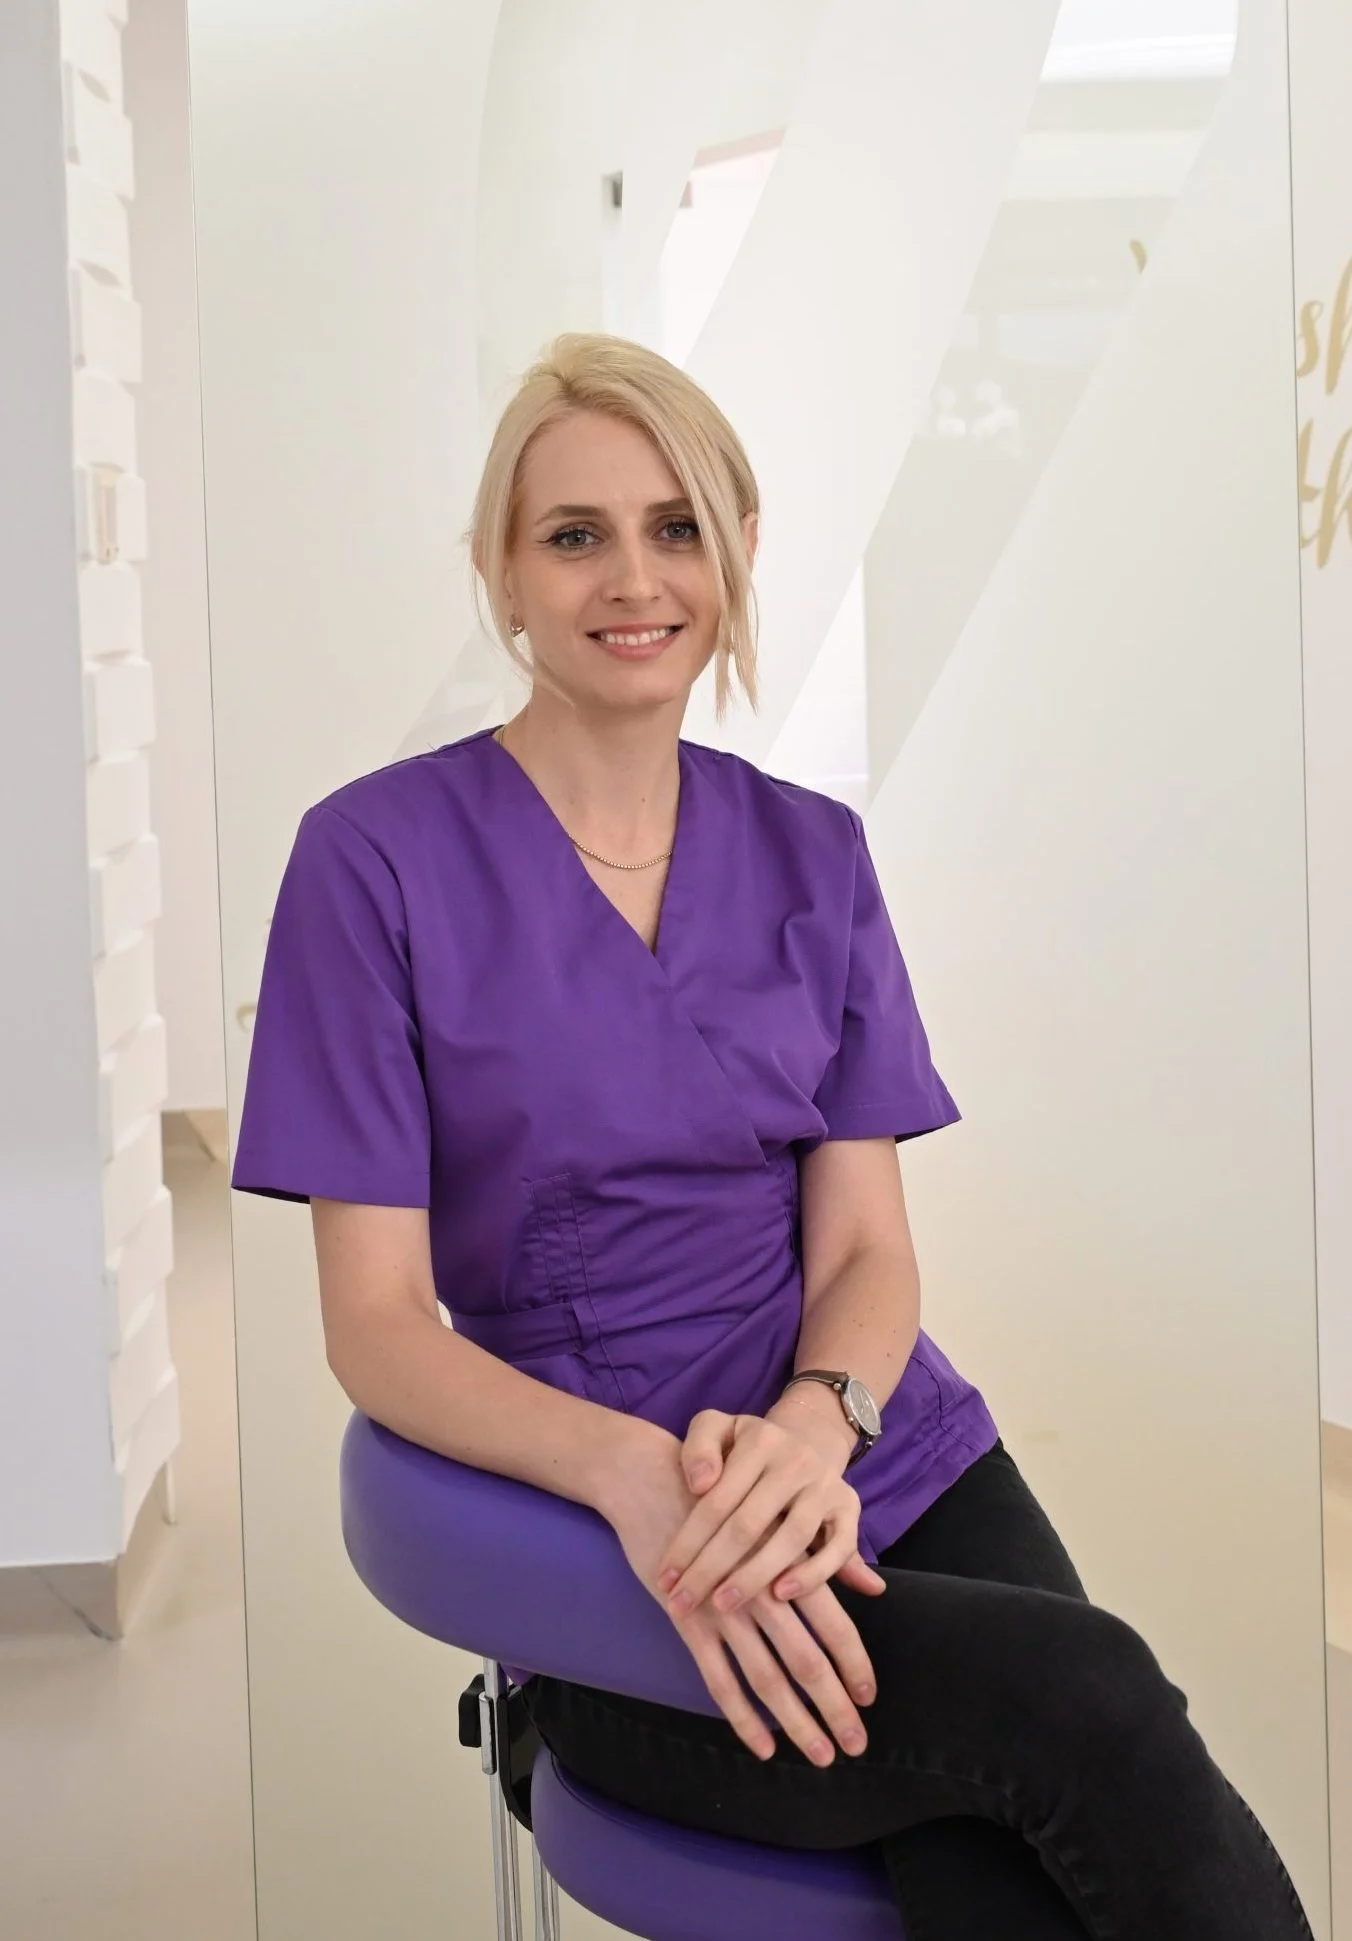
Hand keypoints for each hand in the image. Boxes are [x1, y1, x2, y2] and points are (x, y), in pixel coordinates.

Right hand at [602, 1427, 877, 1764]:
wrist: (653, 1479)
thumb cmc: (724, 1497)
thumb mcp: (778, 1515)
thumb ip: (828, 1555)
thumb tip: (877, 1585)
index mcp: (788, 1563)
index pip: (834, 1623)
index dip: (855, 1663)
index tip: (871, 1699)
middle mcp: (762, 1590)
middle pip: (807, 1660)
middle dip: (835, 1707)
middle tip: (857, 1745)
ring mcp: (723, 1610)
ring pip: (768, 1679)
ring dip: (797, 1723)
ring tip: (821, 1755)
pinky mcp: (688, 1620)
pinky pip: (719, 1680)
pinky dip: (743, 1718)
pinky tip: (764, 1748)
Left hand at [655, 1408, 886, 1620]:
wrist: (807, 1437)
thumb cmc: (747, 1446)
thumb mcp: (717, 1427)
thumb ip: (699, 1447)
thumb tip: (700, 1483)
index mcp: (760, 1440)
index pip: (717, 1500)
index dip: (688, 1543)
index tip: (664, 1579)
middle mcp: (796, 1461)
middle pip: (749, 1524)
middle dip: (710, 1569)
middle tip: (682, 1603)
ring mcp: (826, 1486)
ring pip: (792, 1538)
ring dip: (755, 1576)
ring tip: (723, 1604)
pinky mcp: (850, 1508)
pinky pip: (839, 1547)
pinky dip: (813, 1574)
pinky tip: (781, 1595)